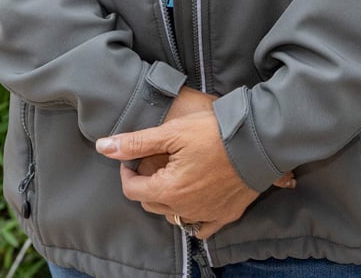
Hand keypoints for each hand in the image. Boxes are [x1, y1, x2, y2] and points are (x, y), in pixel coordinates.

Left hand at [97, 102, 291, 239]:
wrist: (258, 141)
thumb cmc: (215, 133)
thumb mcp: (172, 132)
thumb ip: (137, 142)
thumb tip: (103, 146)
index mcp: (167, 190)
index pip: (132, 190)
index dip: (127, 172)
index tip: (133, 157)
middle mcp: (184, 208)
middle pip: (151, 203)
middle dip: (146, 184)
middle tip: (154, 163)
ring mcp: (205, 215)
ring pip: (173, 215)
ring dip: (167, 200)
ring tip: (173, 177)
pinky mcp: (225, 215)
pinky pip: (201, 228)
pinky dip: (193, 217)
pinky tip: (194, 201)